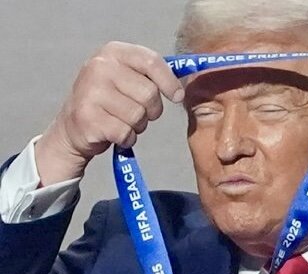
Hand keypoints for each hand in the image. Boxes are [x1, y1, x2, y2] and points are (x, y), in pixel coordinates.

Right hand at [35, 41, 183, 185]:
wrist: (74, 128)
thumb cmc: (109, 103)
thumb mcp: (127, 79)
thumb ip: (151, 75)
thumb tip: (185, 81)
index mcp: (112, 52)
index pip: (151, 61)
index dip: (169, 81)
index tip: (177, 96)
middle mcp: (99, 67)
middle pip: (149, 94)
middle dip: (151, 110)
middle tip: (137, 114)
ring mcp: (90, 92)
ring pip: (139, 115)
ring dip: (137, 126)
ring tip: (122, 122)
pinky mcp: (88, 118)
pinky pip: (126, 133)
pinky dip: (126, 138)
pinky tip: (114, 134)